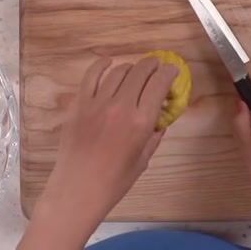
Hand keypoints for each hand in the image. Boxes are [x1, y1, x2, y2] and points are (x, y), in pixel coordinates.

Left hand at [19, 56, 179, 249]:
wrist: (78, 188)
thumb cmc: (114, 181)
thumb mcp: (143, 159)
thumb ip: (154, 135)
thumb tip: (161, 118)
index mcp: (141, 122)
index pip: (159, 84)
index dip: (169, 73)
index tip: (172, 71)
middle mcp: (121, 106)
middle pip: (140, 71)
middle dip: (152, 65)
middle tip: (156, 67)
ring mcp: (97, 103)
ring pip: (118, 71)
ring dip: (131, 67)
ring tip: (135, 71)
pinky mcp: (79, 103)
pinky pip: (91, 75)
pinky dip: (102, 65)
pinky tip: (108, 63)